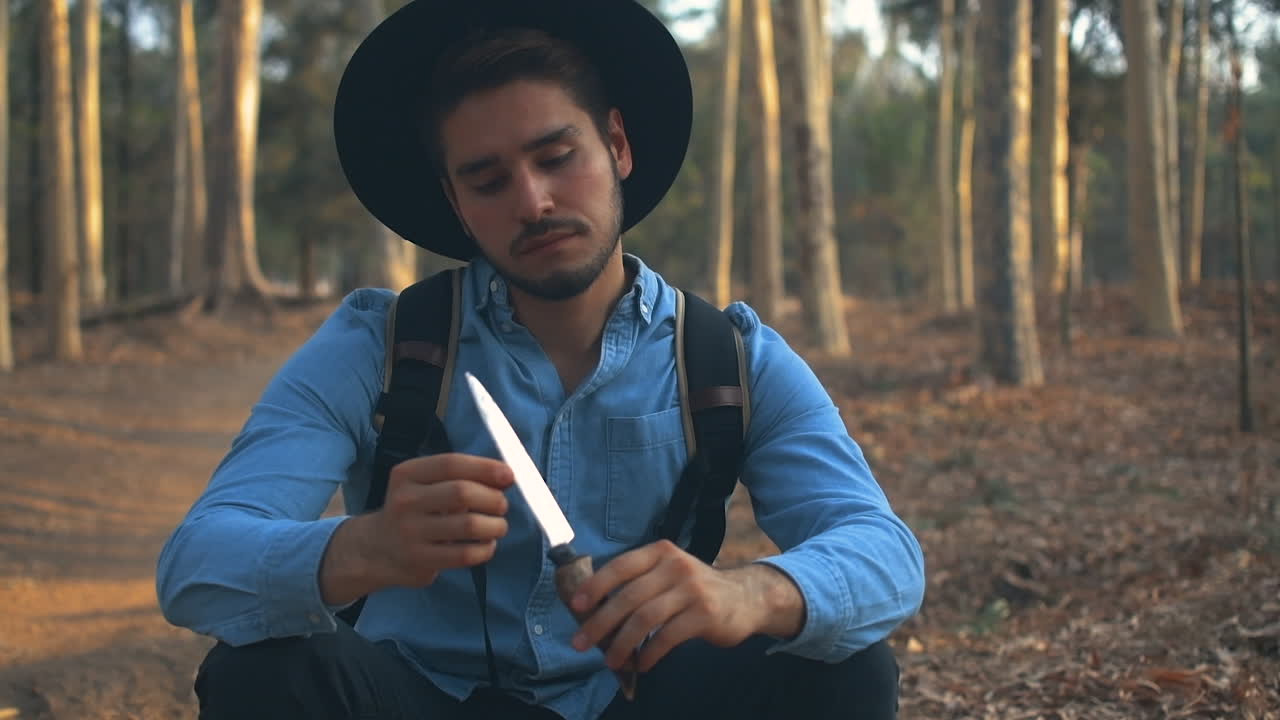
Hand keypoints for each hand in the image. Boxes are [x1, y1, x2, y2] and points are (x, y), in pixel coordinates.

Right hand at [320, 453, 512, 603]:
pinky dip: (486, 549)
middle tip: (502, 505)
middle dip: (493, 498)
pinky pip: (465, 554)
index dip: (485, 468)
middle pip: (461, 493)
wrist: (378, 548)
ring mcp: (410, 532)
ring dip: (495, 525)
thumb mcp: (425, 484)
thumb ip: (461, 476)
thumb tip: (506, 476)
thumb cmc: (416, 509)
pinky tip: (486, 545)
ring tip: (498, 526)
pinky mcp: (419, 560)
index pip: (451, 464)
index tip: (509, 475)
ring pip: (468, 525)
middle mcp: (405, 500)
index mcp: (408, 474)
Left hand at [566, 540, 775, 672]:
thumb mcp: (668, 574)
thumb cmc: (695, 590)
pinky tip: (641, 665)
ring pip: (645, 618)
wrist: (745, 598)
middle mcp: (676, 566)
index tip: (576, 606)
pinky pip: (668, 636)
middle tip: (581, 643)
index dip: (595, 586)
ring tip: (611, 661)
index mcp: (660, 552)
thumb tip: (594, 611)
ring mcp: (692, 589)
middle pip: (628, 596)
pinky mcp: (705, 614)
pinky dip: (649, 653)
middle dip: (600, 622)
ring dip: (622, 643)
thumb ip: (638, 584)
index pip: (620, 566)